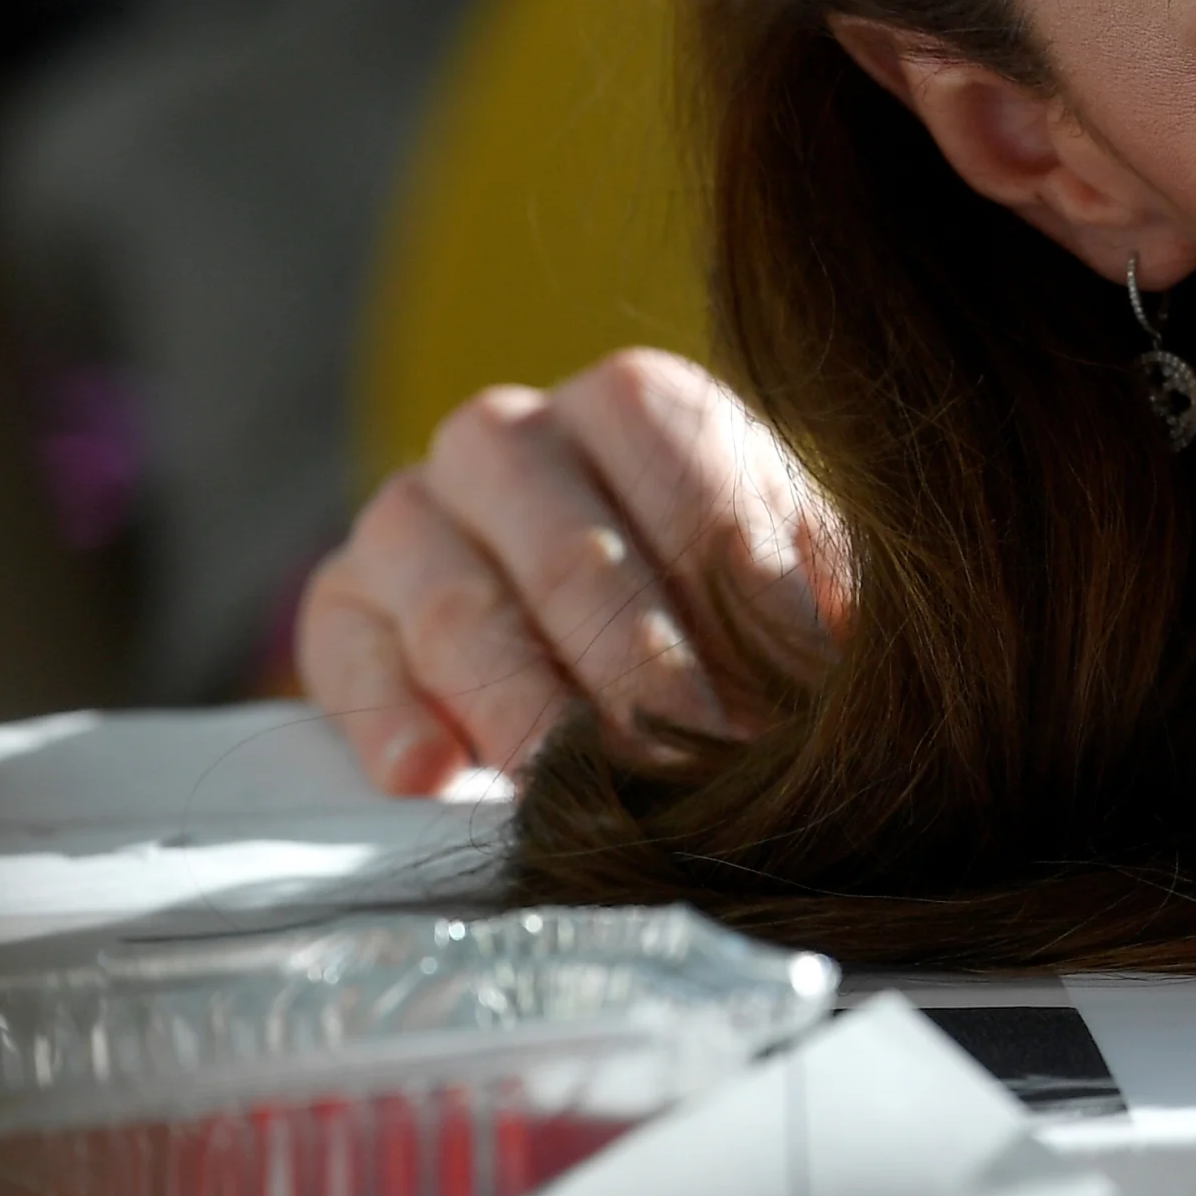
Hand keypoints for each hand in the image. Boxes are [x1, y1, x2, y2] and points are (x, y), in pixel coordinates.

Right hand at [295, 349, 845, 793]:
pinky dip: (395, 723)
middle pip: (574, 560)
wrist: (586, 617)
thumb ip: (812, 611)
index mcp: (635, 404)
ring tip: (575, 791)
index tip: (782, 713)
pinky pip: (353, 659)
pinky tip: (437, 780)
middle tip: (691, 770)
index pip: (689, 501)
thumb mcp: (786, 578)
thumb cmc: (713, 594)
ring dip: (527, 715)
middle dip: (641, 680)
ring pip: (462, 610)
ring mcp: (412, 512)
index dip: (743, 616)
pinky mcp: (343, 600)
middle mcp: (509, 436)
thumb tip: (851, 680)